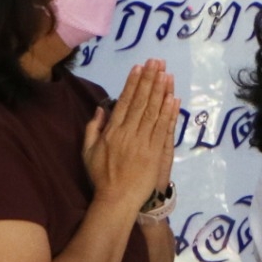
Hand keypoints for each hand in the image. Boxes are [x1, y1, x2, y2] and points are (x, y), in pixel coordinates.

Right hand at [82, 60, 178, 211]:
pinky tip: (173, 98)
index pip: (124, 101)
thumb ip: (93, 128)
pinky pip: (163, 128)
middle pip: (141, 101)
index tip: (139, 67)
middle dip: (149, 80)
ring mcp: (143, 142)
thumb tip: (101, 108)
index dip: (133, 83)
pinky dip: (169, 112)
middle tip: (157, 61)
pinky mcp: (155, 152)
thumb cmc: (101, 177)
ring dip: (160, 91)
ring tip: (166, 73)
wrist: (116, 199)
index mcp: (112, 131)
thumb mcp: (88, 151)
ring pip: (153, 111)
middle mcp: (128, 132)